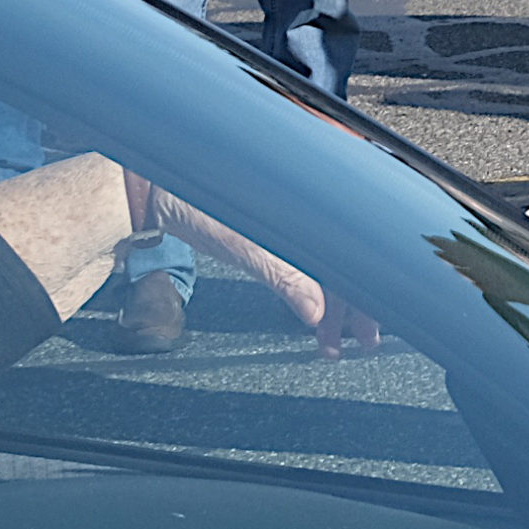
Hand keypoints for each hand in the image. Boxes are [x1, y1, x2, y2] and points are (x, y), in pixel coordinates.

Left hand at [134, 182, 374, 353]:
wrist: (150, 194)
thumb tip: (317, 312)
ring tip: (336, 340)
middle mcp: (313, 198)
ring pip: (332, 262)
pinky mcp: (284, 229)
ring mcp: (299, 215)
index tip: (377, 313)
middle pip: (350, 253)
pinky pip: (313, 263)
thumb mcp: (243, 240)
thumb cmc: (192, 198)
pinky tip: (318, 317)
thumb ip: (283, 274)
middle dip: (358, 298)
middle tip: (363, 338)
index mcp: (314, 188)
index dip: (372, 277)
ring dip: (338, 301)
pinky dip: (317, 291)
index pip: (360, 237)